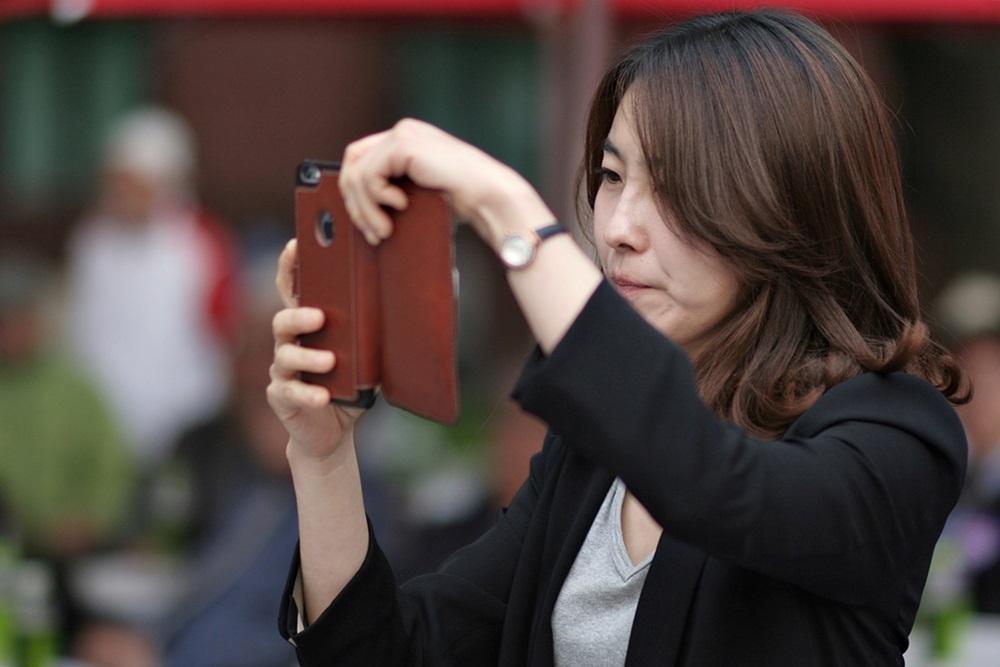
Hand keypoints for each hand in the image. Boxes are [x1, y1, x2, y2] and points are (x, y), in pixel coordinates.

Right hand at [267, 239, 362, 463]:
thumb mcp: (367, 355)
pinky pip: (292, 393)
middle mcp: (289, 344)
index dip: (290, 267)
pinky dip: (308, 394)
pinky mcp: (282, 399)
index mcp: (308, 326)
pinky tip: (324, 397)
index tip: (296, 245)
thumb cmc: (350, 385)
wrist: (333, 431)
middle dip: (298, 315)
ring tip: (330, 360)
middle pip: (283, 320)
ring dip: (308, 357)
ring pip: (286, 356)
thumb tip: (413, 306)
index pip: (293, 290)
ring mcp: (282, 372)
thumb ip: (376, 332)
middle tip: (320, 316)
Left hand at [338, 118, 554, 248]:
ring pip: (357, 173)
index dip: (355, 195)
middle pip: (352, 164)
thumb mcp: (418, 194)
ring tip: (384, 230)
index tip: (368, 226)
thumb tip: (360, 210)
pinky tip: (400, 206)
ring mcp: (402, 134)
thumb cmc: (461, 201)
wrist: (488, 195)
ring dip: (366, 209)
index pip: (360, 160)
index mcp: (405, 141)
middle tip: (372, 233)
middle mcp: (402, 132)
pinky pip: (369, 174)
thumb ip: (394, 191)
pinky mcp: (404, 144)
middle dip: (356, 205)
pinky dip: (377, 197)